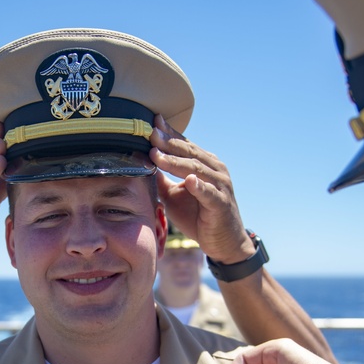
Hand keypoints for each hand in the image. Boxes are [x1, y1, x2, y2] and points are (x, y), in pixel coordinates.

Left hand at [149, 115, 255, 263]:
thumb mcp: (173, 196)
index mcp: (203, 164)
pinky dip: (199, 186)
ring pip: (196, 169)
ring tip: (158, 154)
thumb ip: (160, 180)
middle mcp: (214, 169)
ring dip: (176, 161)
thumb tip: (140, 164)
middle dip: (168, 142)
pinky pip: (209, 193)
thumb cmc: (198, 216)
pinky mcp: (221, 204)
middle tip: (150, 133)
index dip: (169, 133)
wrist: (223, 241)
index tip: (152, 122)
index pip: (184, 144)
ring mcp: (220, 185)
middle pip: (189, 152)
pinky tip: (189, 180)